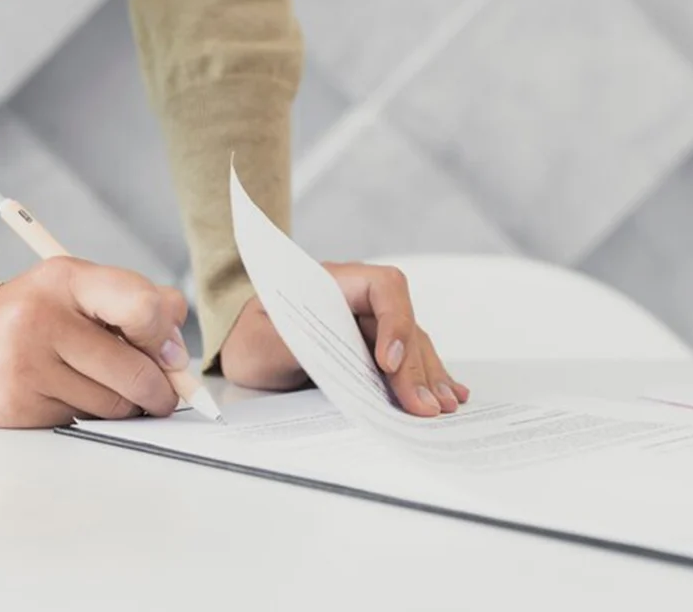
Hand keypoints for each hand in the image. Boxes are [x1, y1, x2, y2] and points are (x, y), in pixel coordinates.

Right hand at [0, 257, 190, 427]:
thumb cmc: (28, 316)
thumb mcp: (74, 289)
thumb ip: (133, 302)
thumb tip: (178, 345)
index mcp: (67, 279)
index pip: (144, 307)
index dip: (167, 338)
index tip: (169, 354)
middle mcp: (44, 318)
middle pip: (136, 372)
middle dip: (159, 391)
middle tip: (162, 395)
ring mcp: (26, 364)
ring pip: (113, 405)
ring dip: (125, 407)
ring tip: (107, 390)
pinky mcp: (15, 405)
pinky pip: (81, 422)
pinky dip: (88, 416)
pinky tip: (68, 397)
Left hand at [220, 262, 468, 416]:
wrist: (243, 351)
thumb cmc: (249, 339)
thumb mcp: (257, 344)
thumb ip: (291, 345)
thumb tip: (328, 358)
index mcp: (333, 283)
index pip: (383, 287)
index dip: (395, 322)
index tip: (387, 364)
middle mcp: (359, 300)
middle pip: (404, 324)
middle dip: (415, 367)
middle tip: (424, 408)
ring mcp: (369, 325)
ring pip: (412, 345)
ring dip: (429, 376)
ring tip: (443, 408)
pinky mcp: (372, 350)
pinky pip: (408, 360)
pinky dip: (427, 378)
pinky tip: (449, 395)